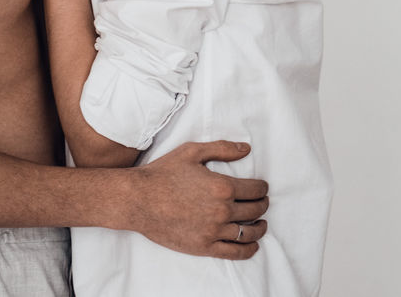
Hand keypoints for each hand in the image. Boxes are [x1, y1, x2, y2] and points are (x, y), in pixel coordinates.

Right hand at [128, 140, 269, 259]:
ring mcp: (213, 231)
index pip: (256, 189)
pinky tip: (252, 244)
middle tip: (262, 202)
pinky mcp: (203, 247)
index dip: (262, 188)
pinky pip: (234, 252)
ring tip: (261, 224)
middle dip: (263, 205)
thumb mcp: (192, 152)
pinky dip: (248, 249)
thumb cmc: (163, 173)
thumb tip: (247, 149)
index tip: (262, 188)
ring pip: (248, 232)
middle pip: (256, 210)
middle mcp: (222, 211)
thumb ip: (222, 149)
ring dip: (260, 227)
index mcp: (223, 187)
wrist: (138, 199)